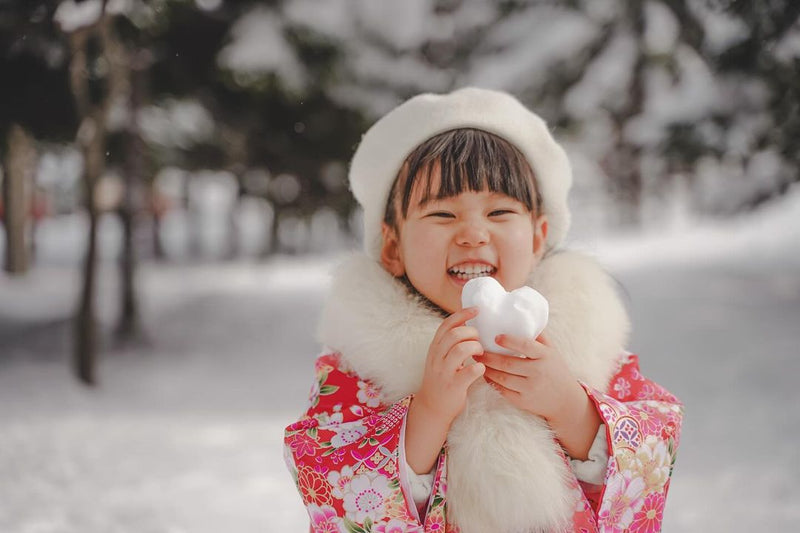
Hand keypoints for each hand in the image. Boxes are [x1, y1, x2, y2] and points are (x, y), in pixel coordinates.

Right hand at [405, 307, 485, 473]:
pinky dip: (479, 367)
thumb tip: (468, 325)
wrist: (432, 408)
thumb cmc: (442, 380)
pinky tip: (481, 369)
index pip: (446, 325)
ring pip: (461, 349)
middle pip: (455, 335)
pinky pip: (470, 371)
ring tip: (480, 354)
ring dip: (476, 348)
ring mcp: (444, 372)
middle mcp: (437, 358)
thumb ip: (450, 344)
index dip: (462, 315)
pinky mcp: (453, 386)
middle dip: (471, 333)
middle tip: (479, 341)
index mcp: (435, 348)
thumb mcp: (440, 358)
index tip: (477, 310)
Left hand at [476, 333, 599, 458]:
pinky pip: (502, 391)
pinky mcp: (523, 401)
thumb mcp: (552, 351)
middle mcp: (538, 372)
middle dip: (489, 357)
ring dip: (487, 369)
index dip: (509, 341)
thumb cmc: (556, 370)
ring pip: (502, 378)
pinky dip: (492, 382)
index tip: (495, 337)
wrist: (566, 401)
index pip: (525, 346)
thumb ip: (539, 335)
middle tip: (476, 349)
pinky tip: (485, 374)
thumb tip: (524, 316)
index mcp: (545, 356)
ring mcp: (530, 388)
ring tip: (478, 361)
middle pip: (507, 364)